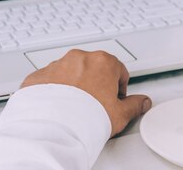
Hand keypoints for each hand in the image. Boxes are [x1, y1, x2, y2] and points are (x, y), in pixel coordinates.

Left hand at [21, 49, 151, 136]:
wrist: (54, 125)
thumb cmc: (87, 117)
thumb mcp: (120, 114)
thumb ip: (135, 105)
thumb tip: (142, 102)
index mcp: (103, 62)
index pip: (118, 70)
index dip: (118, 87)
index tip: (115, 98)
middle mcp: (80, 58)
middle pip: (94, 68)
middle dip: (96, 83)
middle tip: (95, 104)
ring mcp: (58, 64)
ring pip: (71, 72)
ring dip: (75, 85)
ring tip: (75, 107)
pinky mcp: (40, 75)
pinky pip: (51, 80)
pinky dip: (55, 90)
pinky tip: (59, 106)